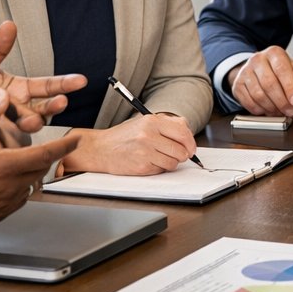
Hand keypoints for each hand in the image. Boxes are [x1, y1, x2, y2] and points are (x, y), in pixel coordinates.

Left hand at [0, 21, 85, 140]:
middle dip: (55, 105)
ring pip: (35, 126)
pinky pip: (20, 144)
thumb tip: (9, 25)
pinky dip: (23, 143)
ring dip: (34, 122)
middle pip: (47, 107)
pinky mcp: (10, 147)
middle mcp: (24, 110)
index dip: (64, 83)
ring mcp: (18, 129)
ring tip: (26, 122)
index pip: (47, 86)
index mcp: (21, 91)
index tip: (80, 81)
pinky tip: (18, 141)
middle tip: (60, 102)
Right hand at [0, 88, 79, 238]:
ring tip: (28, 160)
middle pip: (41, 170)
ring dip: (33, 172)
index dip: (64, 145)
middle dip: (49, 156)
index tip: (76, 139)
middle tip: (52, 147)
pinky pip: (18, 199)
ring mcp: (4, 203)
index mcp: (4, 166)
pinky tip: (9, 181)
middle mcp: (9, 187)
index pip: (45, 154)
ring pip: (30, 185)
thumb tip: (1, 96)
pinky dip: (20, 187)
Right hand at [63, 113, 197, 174]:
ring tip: (159, 157)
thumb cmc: (124, 136)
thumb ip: (167, 124)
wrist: (100, 149)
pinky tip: (149, 162)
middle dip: (183, 155)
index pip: (183, 132)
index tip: (191, 148)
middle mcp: (149, 135)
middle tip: (178, 155)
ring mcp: (145, 151)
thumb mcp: (144, 122)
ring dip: (170, 162)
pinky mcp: (141, 166)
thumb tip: (187, 130)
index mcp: (152, 121)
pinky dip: (159, 168)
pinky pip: (161, 170)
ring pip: (173, 162)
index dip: (190, 143)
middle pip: (181, 150)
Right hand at [229, 47, 292, 115]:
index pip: (282, 70)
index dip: (290, 88)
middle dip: (281, 101)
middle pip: (269, 84)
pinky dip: (259, 110)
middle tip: (290, 111)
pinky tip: (268, 111)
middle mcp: (257, 59)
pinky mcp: (237, 85)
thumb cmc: (281, 71)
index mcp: (274, 53)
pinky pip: (248, 101)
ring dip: (271, 107)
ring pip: (258, 94)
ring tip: (280, 112)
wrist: (260, 70)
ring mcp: (244, 72)